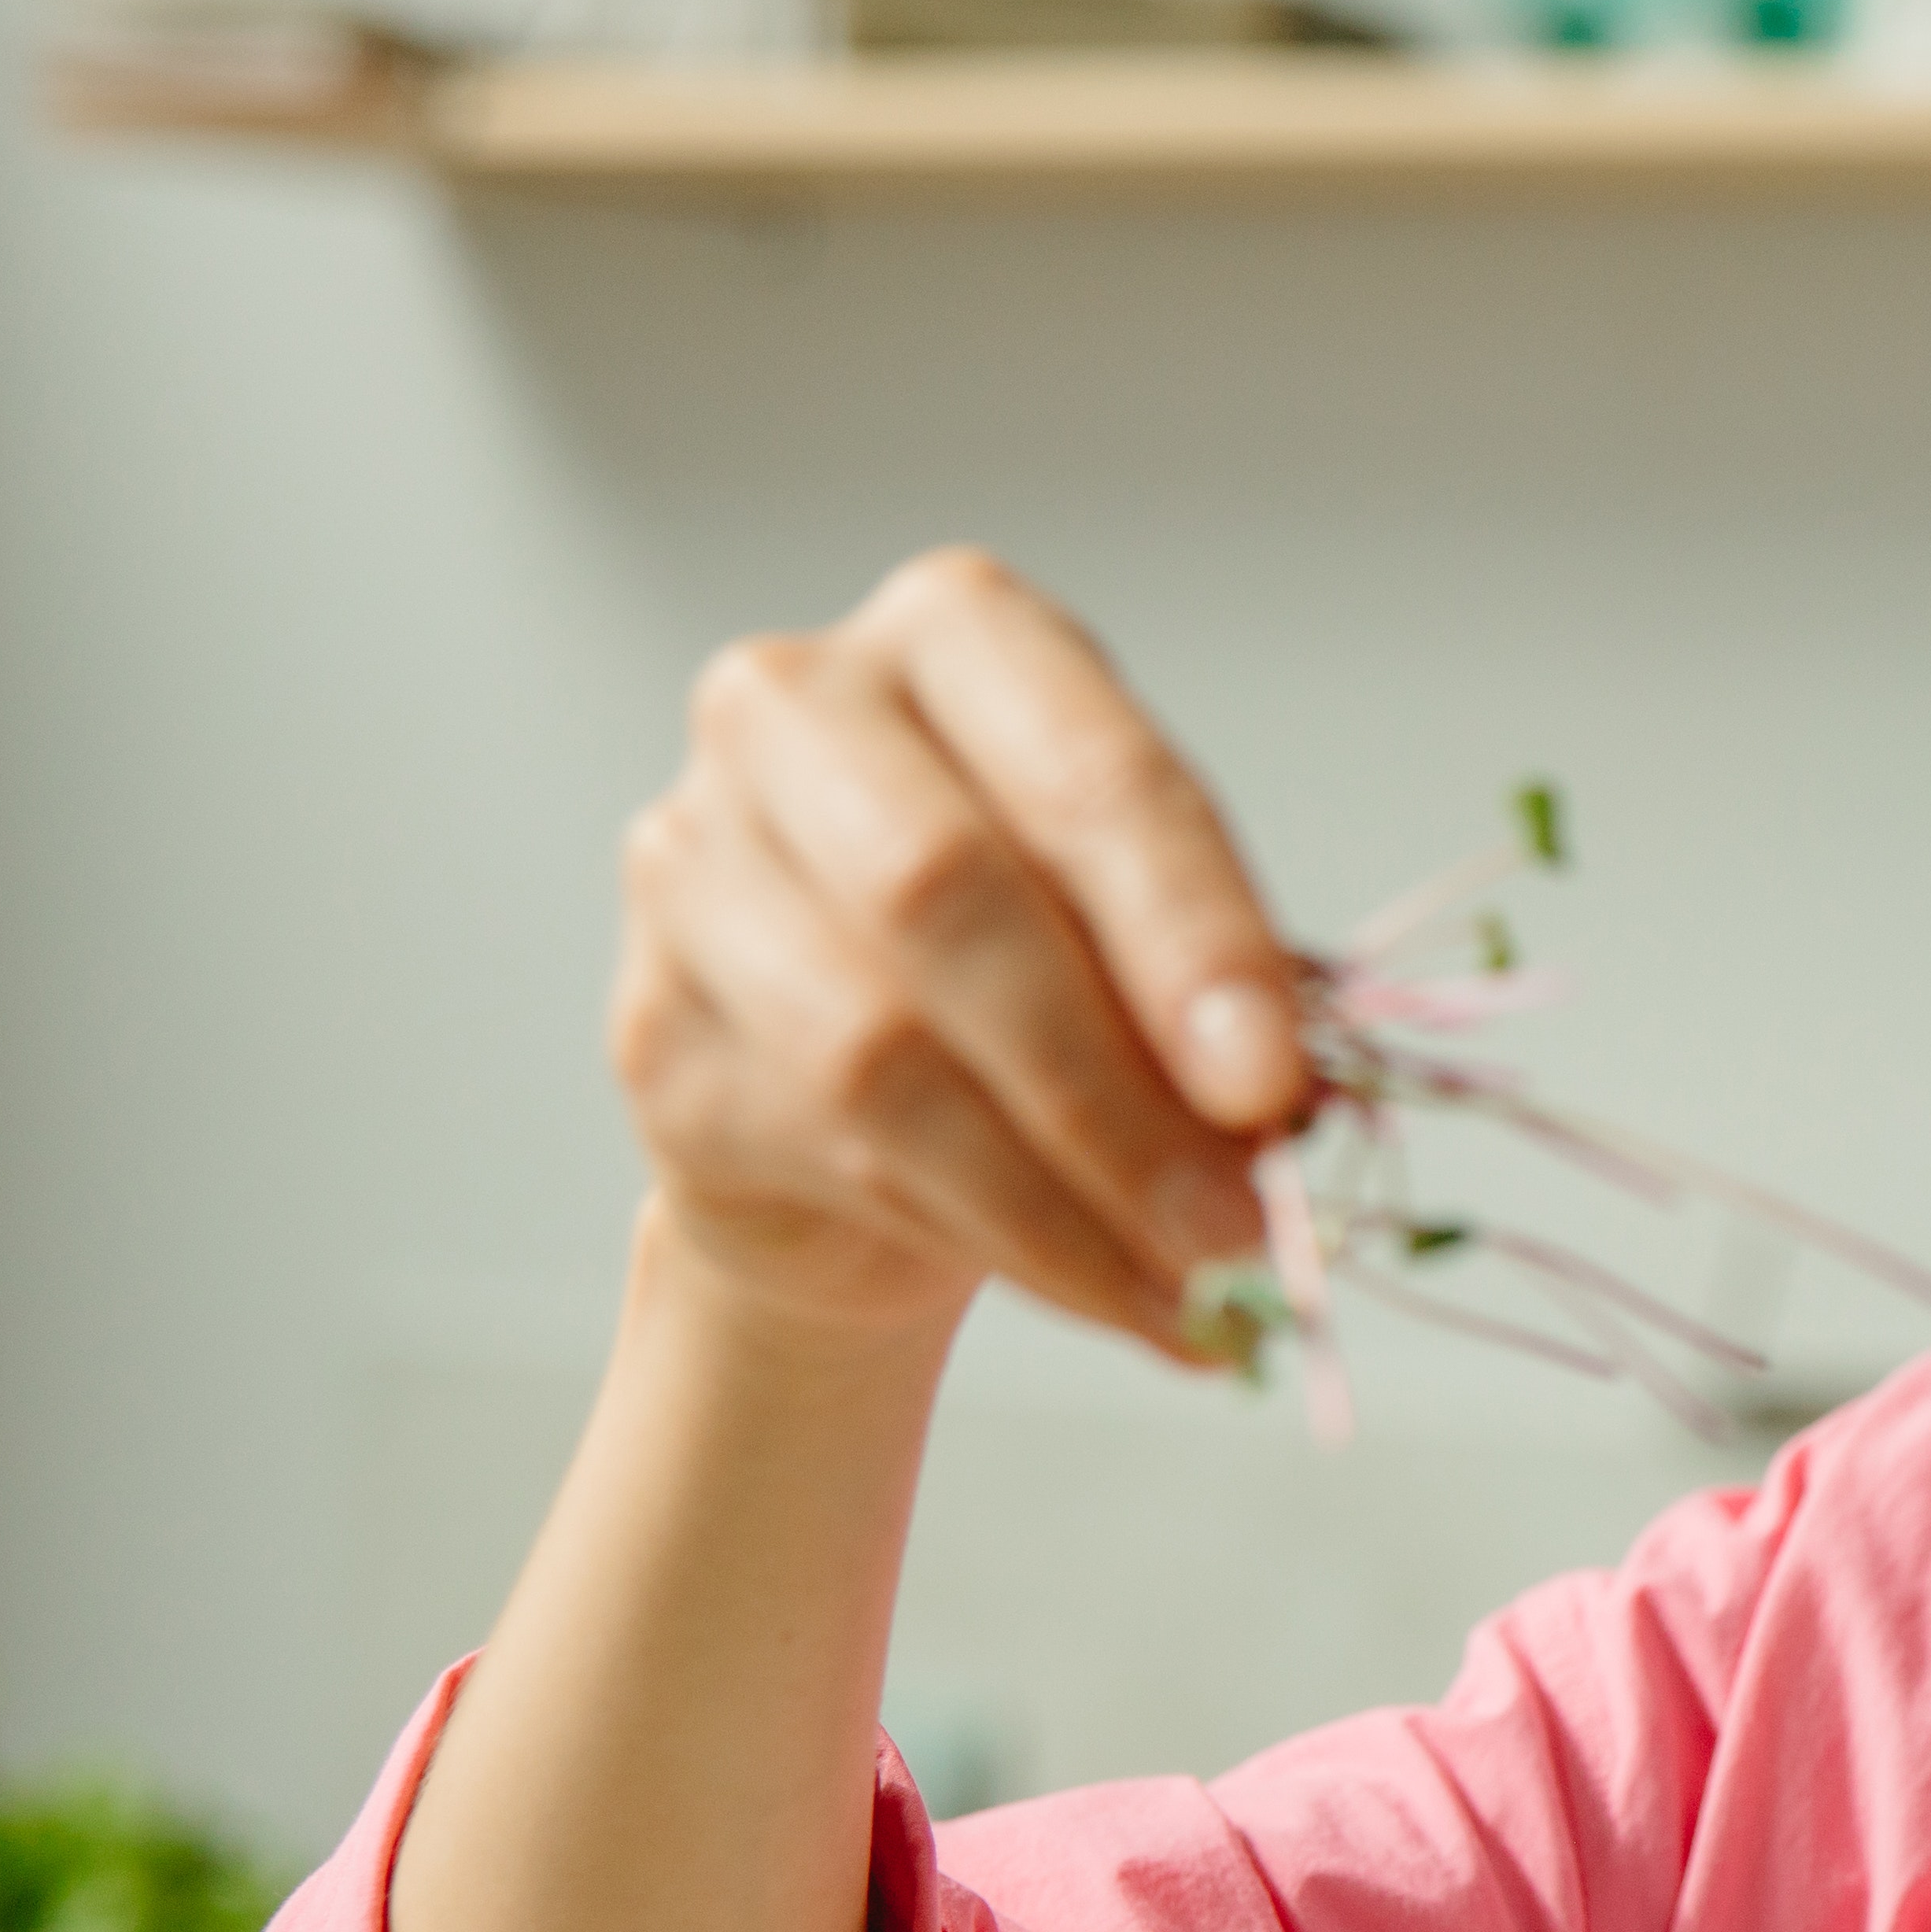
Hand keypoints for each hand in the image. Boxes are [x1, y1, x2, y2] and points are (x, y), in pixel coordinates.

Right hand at [613, 547, 1309, 1358]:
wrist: (866, 1082)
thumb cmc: (1049, 959)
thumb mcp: (1151, 933)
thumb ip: (1203, 995)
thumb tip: (1274, 1129)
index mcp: (961, 635)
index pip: (1088, 768)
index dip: (1191, 936)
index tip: (1275, 1087)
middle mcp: (793, 710)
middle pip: (950, 894)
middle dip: (1115, 1091)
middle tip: (1241, 1231)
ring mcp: (693, 860)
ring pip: (880, 1050)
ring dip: (1067, 1200)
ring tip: (1204, 1292)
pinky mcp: (655, 1025)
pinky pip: (839, 1151)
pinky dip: (1006, 1243)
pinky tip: (1112, 1296)